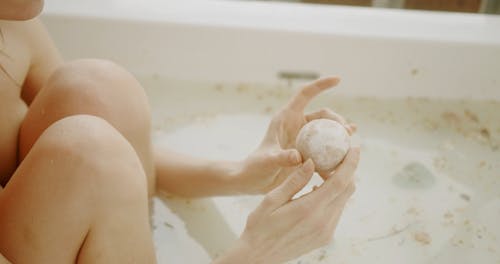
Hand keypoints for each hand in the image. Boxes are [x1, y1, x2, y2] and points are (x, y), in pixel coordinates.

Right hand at [216, 147, 359, 263]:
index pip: (339, 181)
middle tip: (338, 155)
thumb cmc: (259, 227)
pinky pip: (336, 211)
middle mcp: (323, 221)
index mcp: (309, 209)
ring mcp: (326, 231)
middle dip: (347, 170)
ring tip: (323, 172)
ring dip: (338, 184)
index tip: (354, 148)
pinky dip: (332, 197)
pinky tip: (316, 190)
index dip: (350, 163)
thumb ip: (295, 181)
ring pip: (342, 200)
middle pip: (346, 189)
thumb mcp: (272, 200)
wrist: (258, 256)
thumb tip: (312, 161)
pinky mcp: (325, 237)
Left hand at [237, 77, 355, 193]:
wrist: (253, 182)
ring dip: (340, 135)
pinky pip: (326, 151)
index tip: (338, 80)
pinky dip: (336, 154)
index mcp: (286, 118)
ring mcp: (304, 139)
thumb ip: (281, 157)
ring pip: (327, 132)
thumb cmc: (255, 167)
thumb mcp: (267, 161)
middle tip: (346, 131)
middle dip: (337, 119)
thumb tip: (298, 157)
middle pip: (323, 115)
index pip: (305, 95)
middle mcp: (297, 125)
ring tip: (351, 140)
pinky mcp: (308, 153)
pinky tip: (347, 160)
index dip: (321, 85)